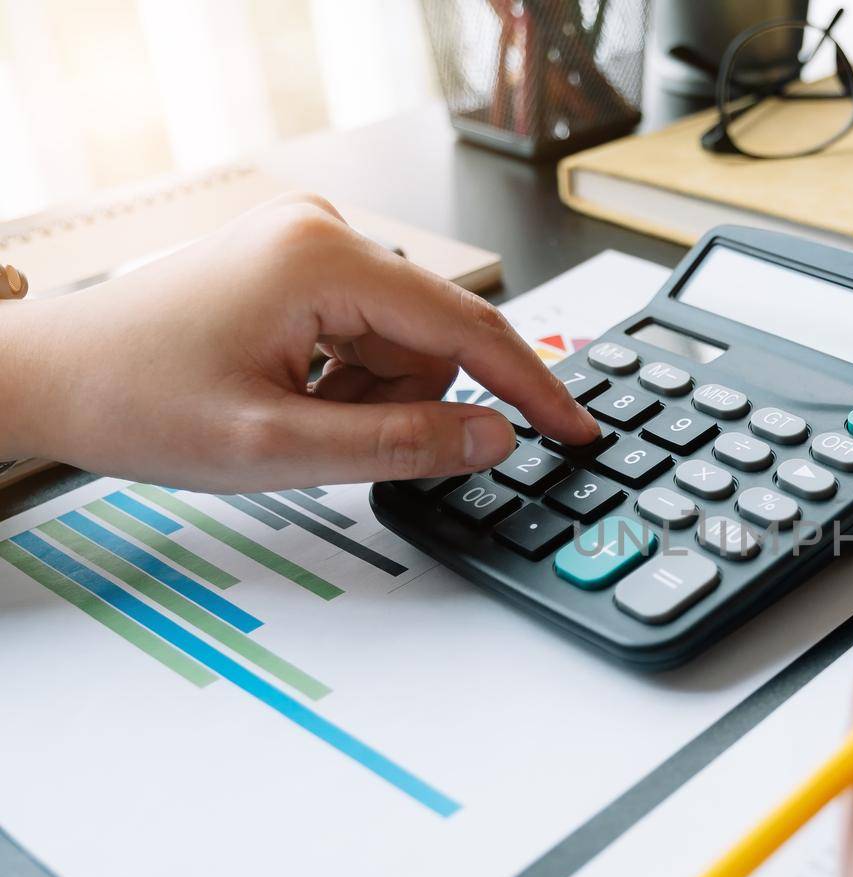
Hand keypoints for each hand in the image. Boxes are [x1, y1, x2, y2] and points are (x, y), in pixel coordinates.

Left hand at [0, 194, 599, 489]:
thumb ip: (404, 444)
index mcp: (325, 259)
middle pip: (434, 337)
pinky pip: (369, 329)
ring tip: (293, 415)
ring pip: (404, 341)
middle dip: (401, 401)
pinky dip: (346, 377)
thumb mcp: (280, 449)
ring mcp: (310, 240)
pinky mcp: (298, 259)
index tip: (577, 429)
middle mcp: (325, 229)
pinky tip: (288, 391)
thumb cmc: (136, 402)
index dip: (531, 387)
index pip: (468, 327)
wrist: (49, 378)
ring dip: (370, 395)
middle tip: (326, 436)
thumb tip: (495, 437)